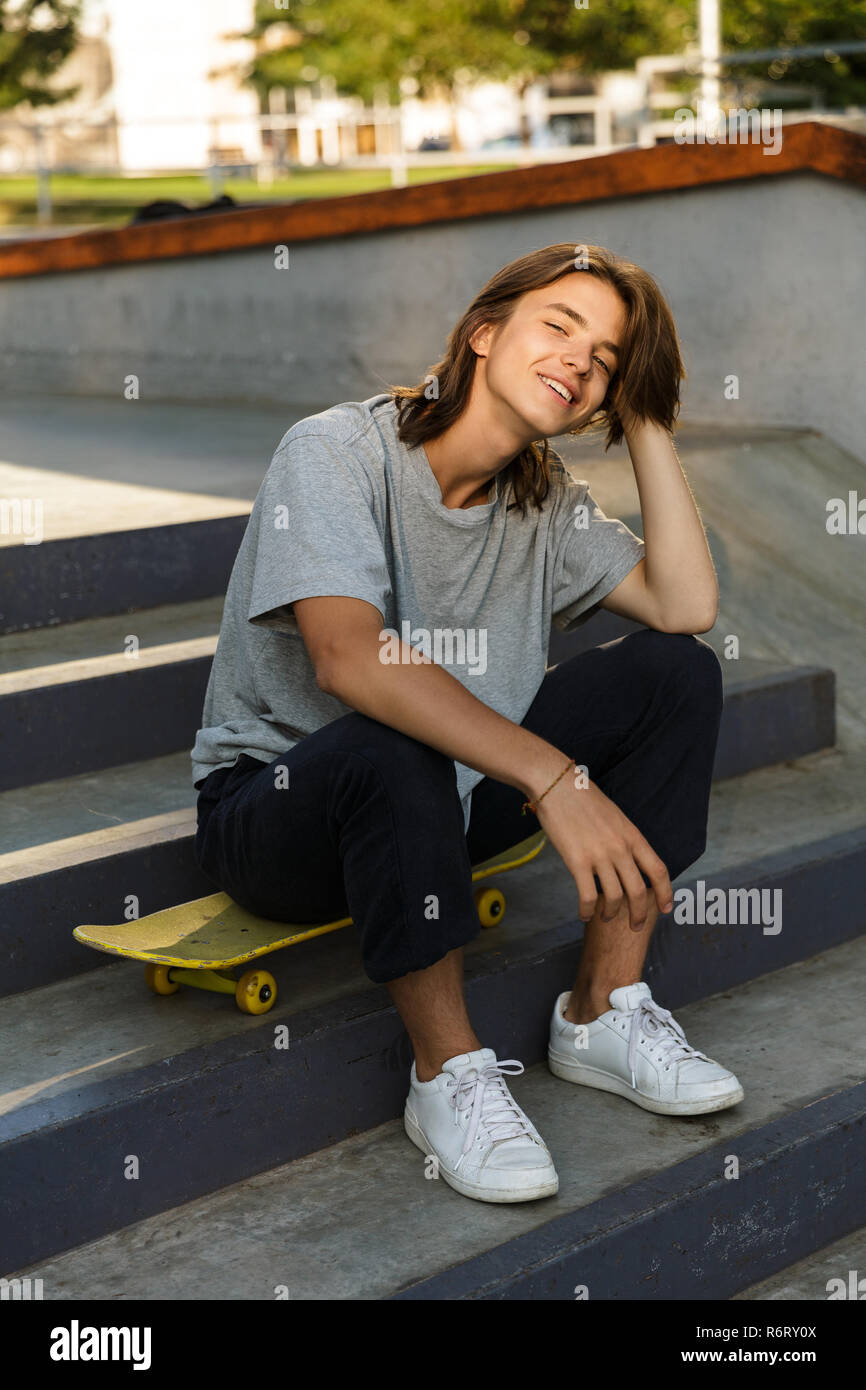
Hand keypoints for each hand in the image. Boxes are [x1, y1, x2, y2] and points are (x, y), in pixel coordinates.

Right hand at [533, 768, 672, 930]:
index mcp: (632, 835)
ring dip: (611, 913)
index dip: (665, 893)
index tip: (666, 908)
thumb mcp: (614, 816)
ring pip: (614, 897)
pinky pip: (587, 896)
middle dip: (640, 914)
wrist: (557, 785)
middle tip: (635, 925)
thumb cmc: (583, 798)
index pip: (658, 870)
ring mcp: (599, 856)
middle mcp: (620, 848)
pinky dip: (587, 911)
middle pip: (638, 891)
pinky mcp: (577, 861)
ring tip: (605, 917)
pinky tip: (584, 914)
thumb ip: (623, 839)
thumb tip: (627, 860)